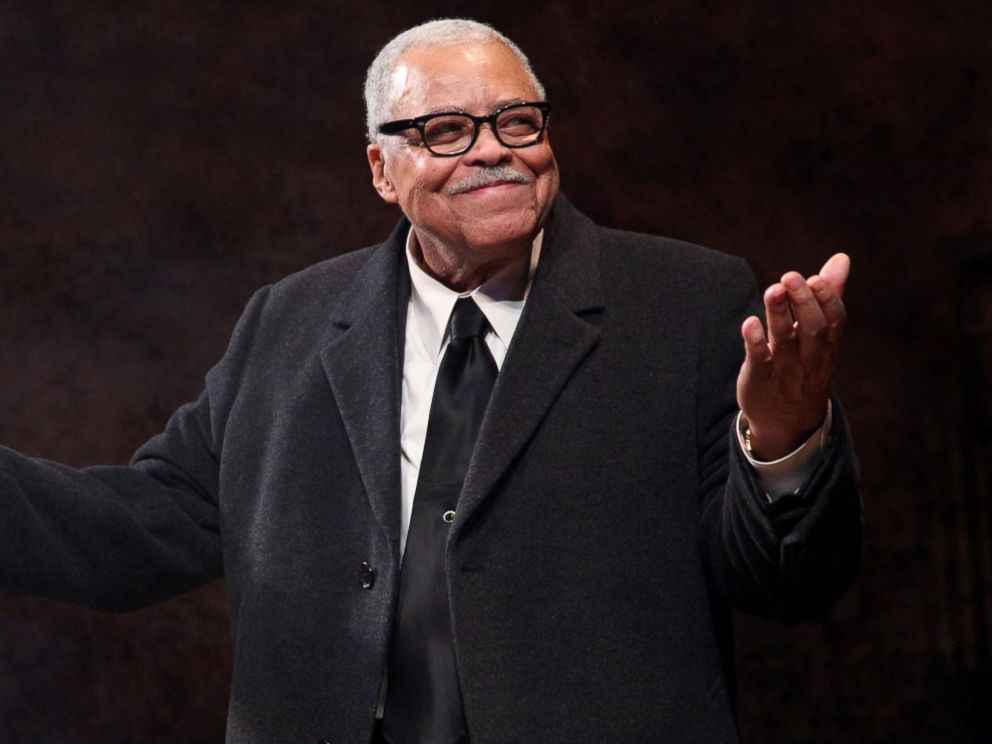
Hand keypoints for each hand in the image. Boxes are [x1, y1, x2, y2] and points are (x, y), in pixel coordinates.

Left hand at [736, 253, 849, 459]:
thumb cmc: (805, 367)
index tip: (815, 278)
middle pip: (813, 331)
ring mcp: (785, 374)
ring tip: (772, 290)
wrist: (788, 426)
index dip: (828, 300)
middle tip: (790, 277)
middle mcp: (810, 361)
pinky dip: (756, 343)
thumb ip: (828, 297)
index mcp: (827, 347)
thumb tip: (841, 258)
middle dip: (803, 303)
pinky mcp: (760, 382)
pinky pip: (760, 363)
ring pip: (785, 343)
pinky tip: (750, 323)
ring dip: (779, 316)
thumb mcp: (820, 337)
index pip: (834, 322)